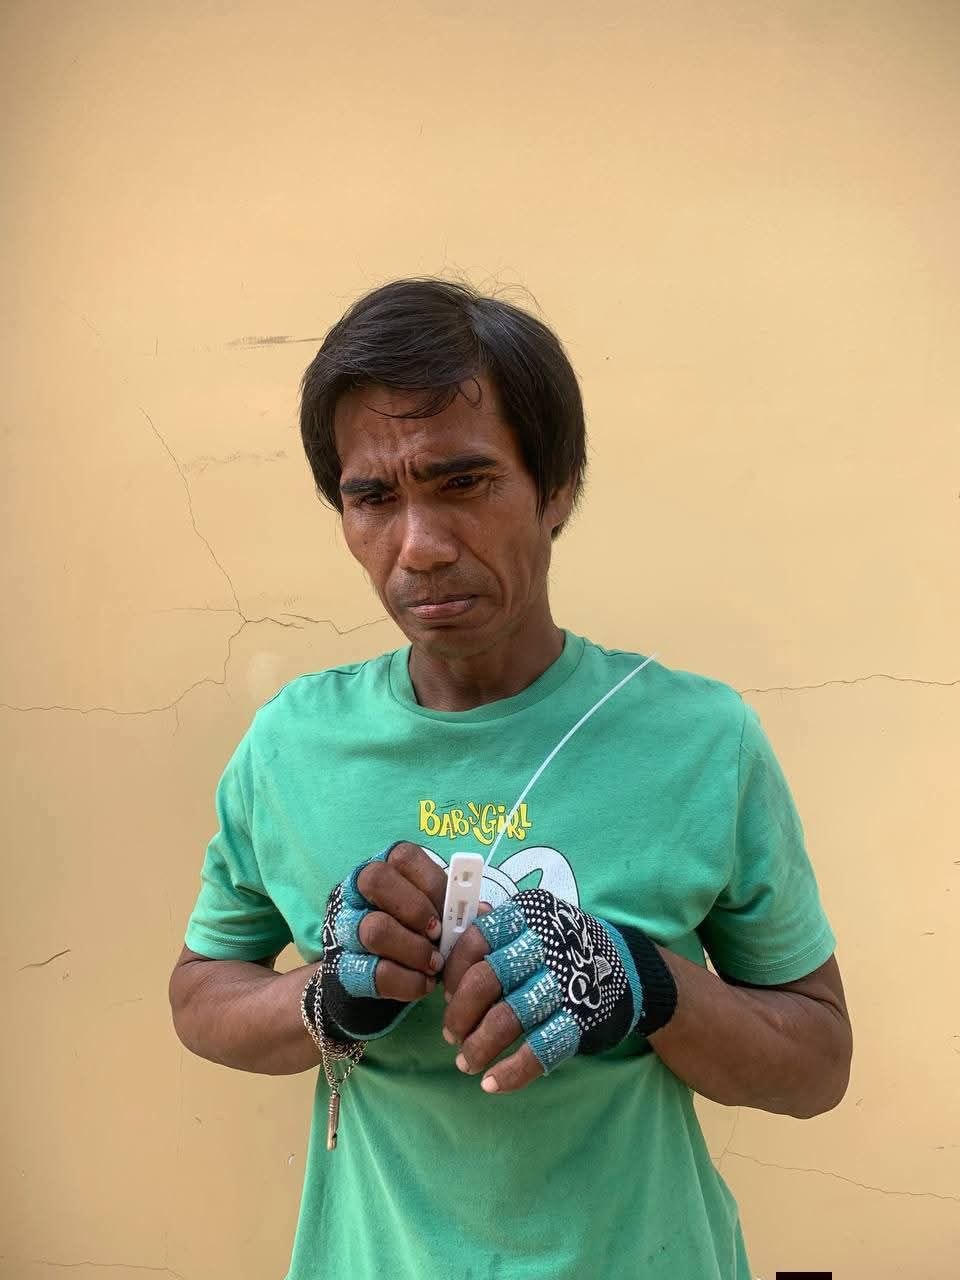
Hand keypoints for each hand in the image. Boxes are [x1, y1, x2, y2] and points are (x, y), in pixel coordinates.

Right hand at [321, 841, 446, 1039]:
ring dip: (414, 950)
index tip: (447, 907)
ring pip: (374, 929)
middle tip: (437, 933)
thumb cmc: (412, 931)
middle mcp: (356, 892)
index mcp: (384, 869)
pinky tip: (424, 983)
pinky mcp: (342, 967)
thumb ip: (454, 907)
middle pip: (375, 879)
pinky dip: (408, 981)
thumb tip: (483, 911)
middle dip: (414, 908)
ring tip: (434, 964)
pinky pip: (374, 973)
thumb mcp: (433, 913)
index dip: (430, 882)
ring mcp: (344, 928)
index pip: (403, 857)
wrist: (372, 974)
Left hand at [442, 889, 676, 1092]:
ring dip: (478, 1047)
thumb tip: (446, 947)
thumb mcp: (535, 925)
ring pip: (506, 1018)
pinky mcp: (582, 1019)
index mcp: (529, 914)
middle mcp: (547, 944)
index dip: (453, 972)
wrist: (631, 969)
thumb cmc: (566, 949)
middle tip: (452, 1035)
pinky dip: (511, 1072)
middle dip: (459, 1015)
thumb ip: (495, 933)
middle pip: (485, 981)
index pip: (476, 939)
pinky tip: (492, 1084)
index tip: (447, 994)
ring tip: (467, 1063)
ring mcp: (566, 983)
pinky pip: (539, 1050)